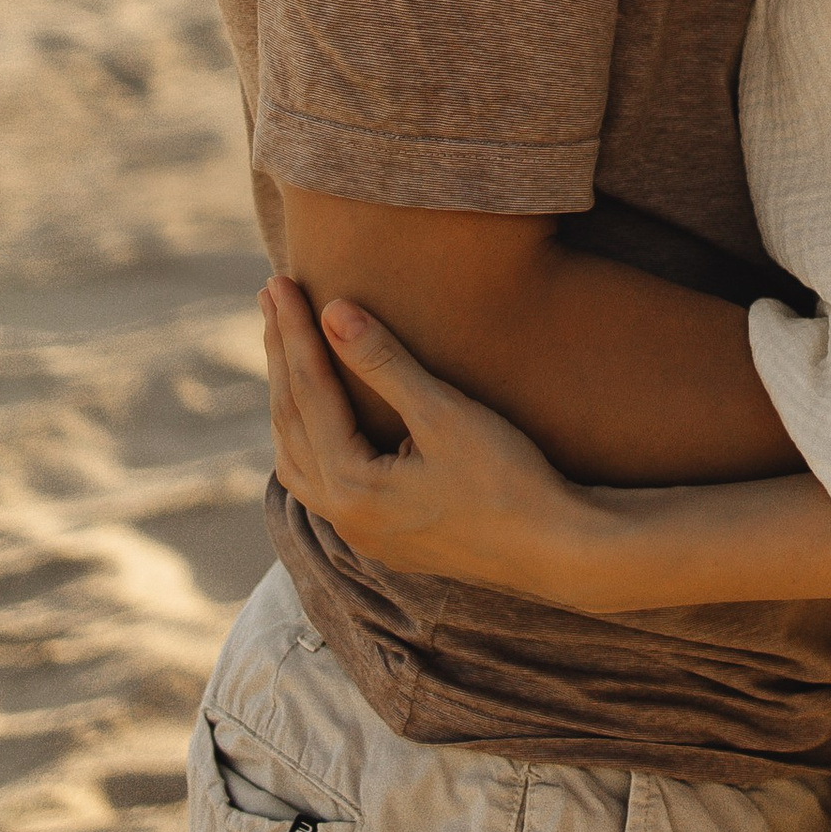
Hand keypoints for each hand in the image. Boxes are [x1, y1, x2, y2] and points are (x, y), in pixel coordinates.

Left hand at [262, 274, 604, 602]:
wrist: (559, 551)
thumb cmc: (510, 480)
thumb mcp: (446, 414)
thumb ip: (384, 363)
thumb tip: (332, 310)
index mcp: (351, 488)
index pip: (309, 391)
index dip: (293, 331)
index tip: (279, 280)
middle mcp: (343, 517)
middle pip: (291, 422)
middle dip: (280, 356)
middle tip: (270, 296)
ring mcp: (361, 533)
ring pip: (298, 458)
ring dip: (288, 398)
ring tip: (284, 347)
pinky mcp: (384, 537)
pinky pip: (321, 480)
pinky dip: (308, 435)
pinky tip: (318, 418)